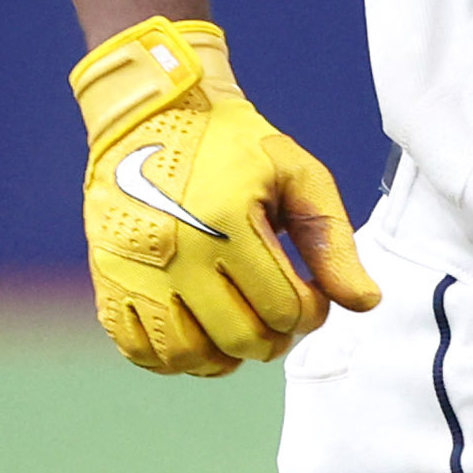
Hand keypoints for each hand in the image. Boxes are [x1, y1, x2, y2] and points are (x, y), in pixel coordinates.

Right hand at [68, 18, 380, 374]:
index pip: (285, 309)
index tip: (310, 290)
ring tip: (241, 326)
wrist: (152, 114)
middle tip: (280, 311)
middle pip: (242, 340)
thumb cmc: (232, 143)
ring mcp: (135, 270)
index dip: (312, 310)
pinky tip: (198, 333)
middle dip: (276, 336)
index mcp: (229, 222)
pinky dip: (173, 358)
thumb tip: (364, 301)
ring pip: (188, 357)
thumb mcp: (296, 174)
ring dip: (226, 355)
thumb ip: (333, 240)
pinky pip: (140, 351)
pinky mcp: (107, 279)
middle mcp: (178, 252)